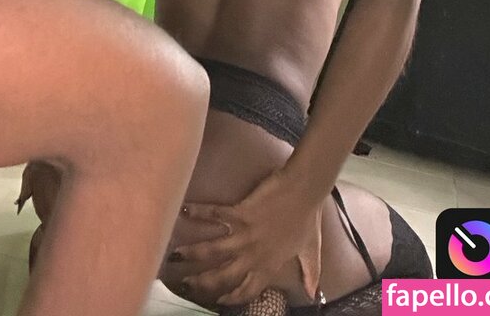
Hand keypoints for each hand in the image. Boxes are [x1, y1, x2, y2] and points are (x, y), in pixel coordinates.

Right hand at [173, 170, 322, 305]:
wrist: (305, 189)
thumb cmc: (308, 217)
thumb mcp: (310, 250)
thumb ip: (310, 272)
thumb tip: (314, 294)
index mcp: (269, 264)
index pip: (247, 290)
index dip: (232, 298)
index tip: (218, 300)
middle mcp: (254, 254)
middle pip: (223, 276)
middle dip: (202, 282)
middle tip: (186, 282)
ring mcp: (246, 234)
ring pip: (213, 250)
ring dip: (192, 253)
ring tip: (175, 254)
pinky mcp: (241, 212)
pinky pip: (215, 214)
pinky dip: (197, 211)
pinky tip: (183, 210)